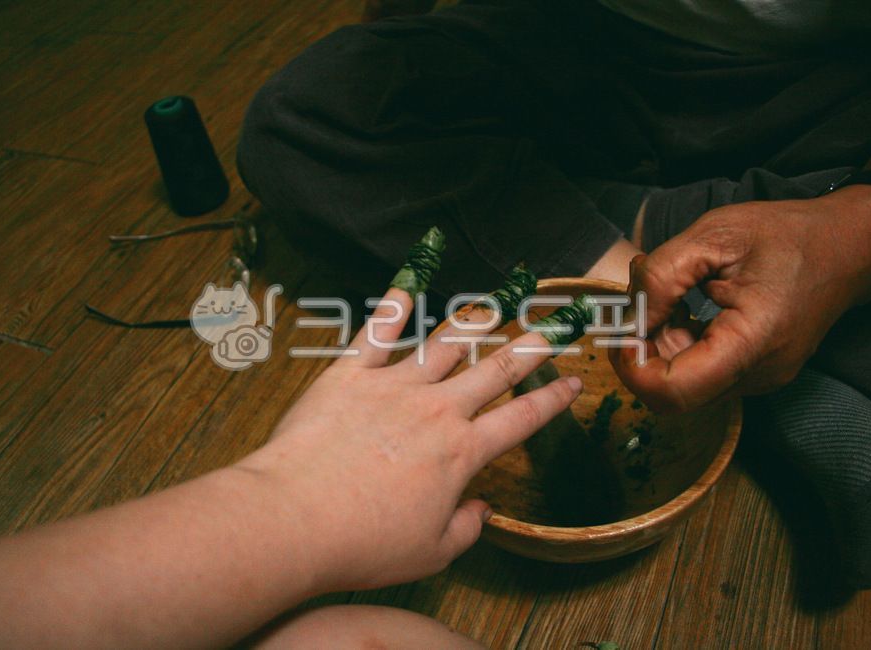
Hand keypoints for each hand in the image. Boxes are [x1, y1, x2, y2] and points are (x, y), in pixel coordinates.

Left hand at [239, 287, 581, 590]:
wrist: (295, 518)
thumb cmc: (363, 543)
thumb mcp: (431, 553)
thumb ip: (467, 528)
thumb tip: (482, 510)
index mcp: (461, 453)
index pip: (521, 420)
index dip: (553, 400)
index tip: (574, 382)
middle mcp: (436, 411)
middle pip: (494, 370)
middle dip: (530, 347)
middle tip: (555, 326)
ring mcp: (392, 387)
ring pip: (444, 344)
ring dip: (474, 323)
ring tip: (496, 305)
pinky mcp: (349, 375)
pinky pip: (377, 332)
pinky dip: (394, 306)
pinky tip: (408, 285)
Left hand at [610, 184, 870, 412]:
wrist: (848, 243)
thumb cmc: (788, 234)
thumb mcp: (714, 235)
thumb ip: (662, 277)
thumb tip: (629, 317)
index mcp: (752, 342)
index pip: (673, 391)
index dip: (633, 368)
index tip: (623, 330)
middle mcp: (757, 374)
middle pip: (673, 393)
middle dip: (642, 353)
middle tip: (637, 304)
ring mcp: (758, 377)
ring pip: (684, 383)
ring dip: (659, 345)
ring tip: (665, 295)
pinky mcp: (754, 370)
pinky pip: (702, 371)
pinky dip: (679, 343)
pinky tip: (682, 306)